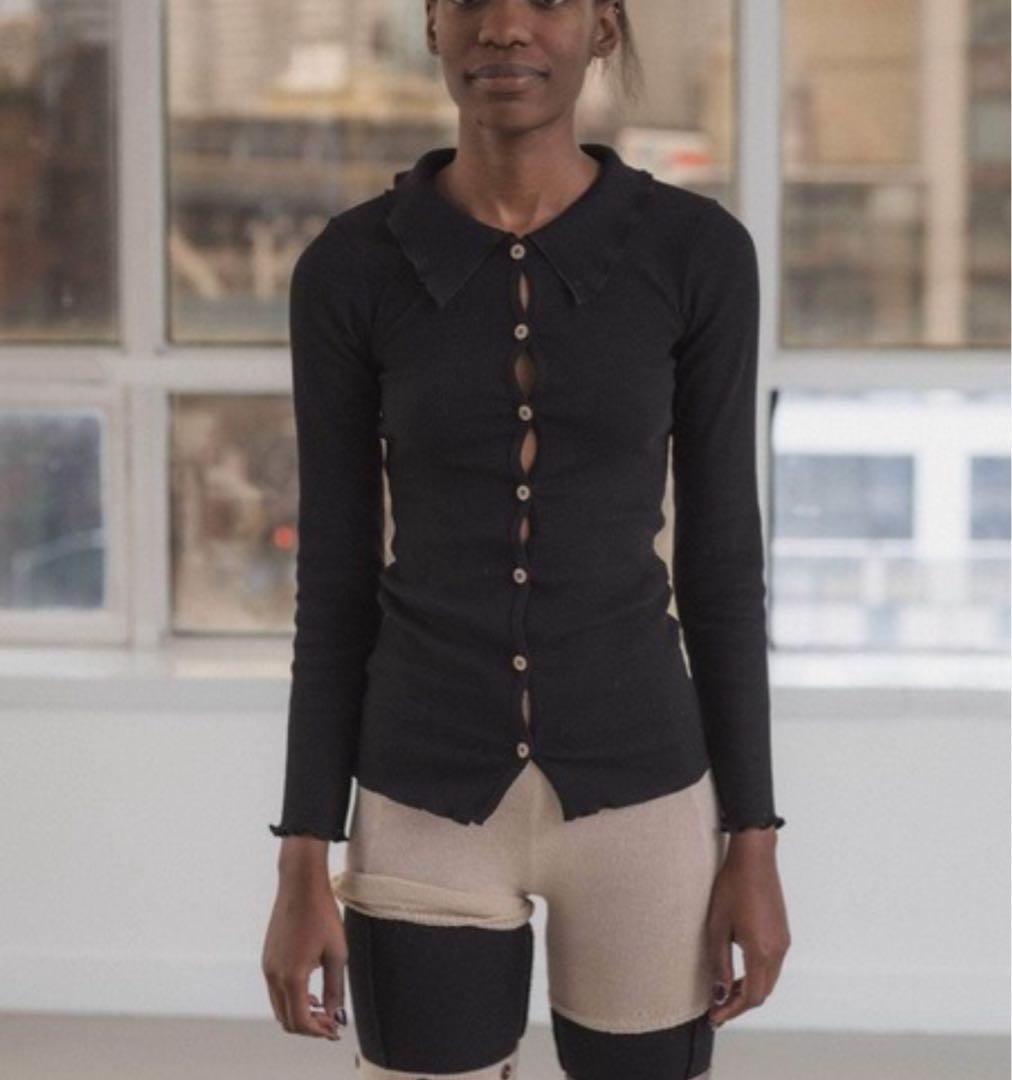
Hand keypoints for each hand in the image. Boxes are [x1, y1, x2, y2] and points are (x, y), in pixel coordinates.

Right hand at [262, 846, 349, 1040]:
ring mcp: (267, 967)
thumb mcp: (337, 953)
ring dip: (299, 1013)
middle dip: (309, 1026)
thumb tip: (335, 1016)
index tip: (335, 1030)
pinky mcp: (267, 958)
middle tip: (330, 1022)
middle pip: (286, 1020)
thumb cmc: (322, 914)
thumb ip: (335, 989)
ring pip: (279, 1006)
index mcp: (291, 976)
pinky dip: (291, 999)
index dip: (318, 1031)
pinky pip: (275, 991)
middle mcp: (273, 975)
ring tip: (322, 1007)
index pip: (300, 1022)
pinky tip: (310, 990)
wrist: (300, 884)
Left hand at [705, 829, 789, 1028]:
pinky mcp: (782, 932)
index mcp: (762, 951)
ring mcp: (783, 941)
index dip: (732, 1010)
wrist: (754, 858)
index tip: (715, 1018)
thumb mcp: (718, 927)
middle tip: (717, 1009)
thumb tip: (720, 993)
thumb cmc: (732, 887)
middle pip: (763, 992)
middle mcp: (778, 950)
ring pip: (768, 979)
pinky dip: (756, 975)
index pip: (751, 996)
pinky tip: (739, 972)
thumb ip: (720, 963)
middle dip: (740, 1004)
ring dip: (748, 990)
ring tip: (725, 993)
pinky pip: (772, 965)